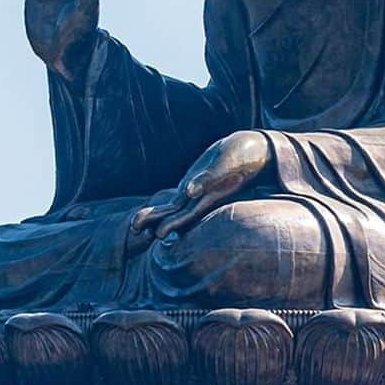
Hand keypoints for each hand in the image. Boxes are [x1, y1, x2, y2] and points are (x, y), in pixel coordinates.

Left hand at [132, 130, 271, 238]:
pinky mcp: (194, 183)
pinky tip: (152, 211)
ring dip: (155, 215)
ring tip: (135, 224)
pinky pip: (177, 196)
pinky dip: (165, 203)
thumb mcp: (227, 165)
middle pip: (176, 213)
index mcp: (210, 196)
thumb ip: (209, 179)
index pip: (188, 214)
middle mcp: (201, 197)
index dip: (173, 224)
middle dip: (156, 221)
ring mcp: (197, 191)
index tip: (158, 234)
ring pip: (173, 206)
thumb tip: (189, 192)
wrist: (250, 150)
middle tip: (134, 228)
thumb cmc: (242, 156)